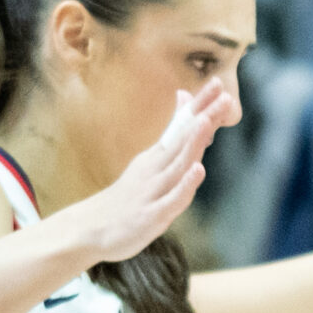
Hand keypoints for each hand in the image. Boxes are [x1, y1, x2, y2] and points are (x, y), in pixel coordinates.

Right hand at [64, 84, 231, 264]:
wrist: (89, 228)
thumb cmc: (128, 196)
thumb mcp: (150, 162)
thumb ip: (172, 134)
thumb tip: (184, 99)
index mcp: (157, 157)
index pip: (181, 127)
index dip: (200, 106)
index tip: (217, 83)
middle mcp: (155, 169)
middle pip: (183, 140)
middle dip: (204, 117)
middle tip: (223, 95)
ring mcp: (153, 190)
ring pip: (177, 164)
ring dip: (193, 143)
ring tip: (206, 121)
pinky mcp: (152, 215)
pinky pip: (172, 199)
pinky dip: (185, 185)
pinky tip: (198, 170)